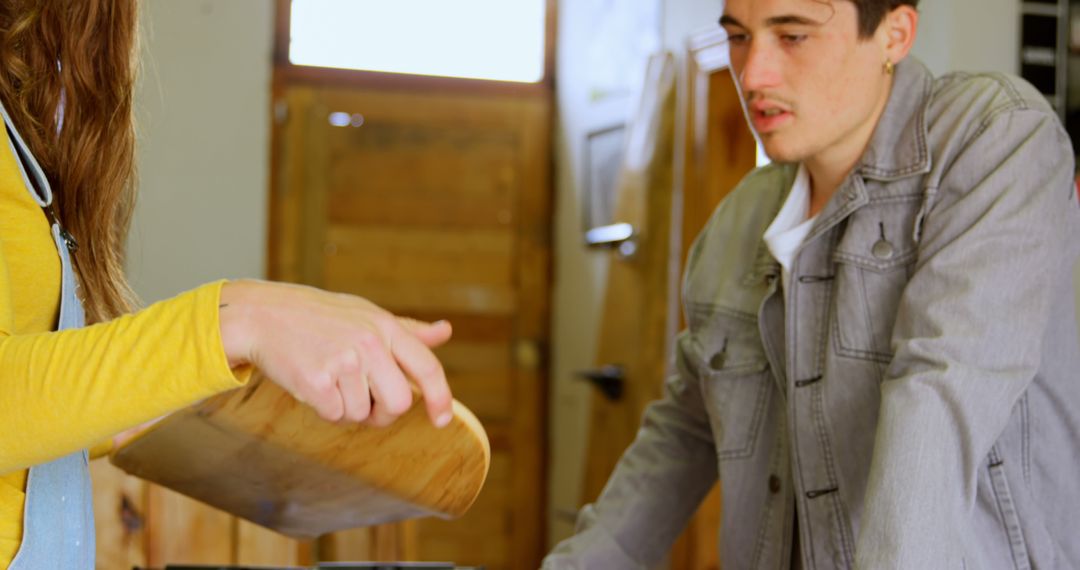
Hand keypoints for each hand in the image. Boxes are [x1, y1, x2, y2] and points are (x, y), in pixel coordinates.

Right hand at [218, 280, 452, 427]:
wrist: (264, 316)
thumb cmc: (319, 317)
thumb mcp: (367, 314)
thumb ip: (407, 331)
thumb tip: (445, 332)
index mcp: (386, 327)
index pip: (427, 367)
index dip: (440, 397)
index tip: (442, 420)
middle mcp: (370, 343)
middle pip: (398, 404)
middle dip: (383, 413)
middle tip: (364, 402)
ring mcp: (344, 361)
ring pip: (361, 414)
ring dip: (346, 408)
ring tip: (329, 380)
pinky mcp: (317, 380)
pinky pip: (334, 416)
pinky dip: (325, 410)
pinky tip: (314, 385)